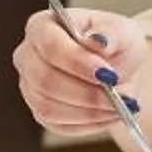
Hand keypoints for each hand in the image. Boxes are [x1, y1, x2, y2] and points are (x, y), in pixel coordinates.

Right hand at [13, 4, 143, 140]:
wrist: (119, 69)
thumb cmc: (115, 44)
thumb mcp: (121, 30)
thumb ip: (111, 33)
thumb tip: (98, 40)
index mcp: (41, 26)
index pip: (49, 44)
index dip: (76, 61)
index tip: (108, 74)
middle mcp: (28, 57)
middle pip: (44, 80)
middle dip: (87, 93)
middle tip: (123, 98)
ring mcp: (31, 87)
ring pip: (50, 108)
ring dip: (91, 111)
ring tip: (123, 106)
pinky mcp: (41, 114)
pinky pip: (60, 125)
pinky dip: (91, 123)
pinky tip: (111, 113)